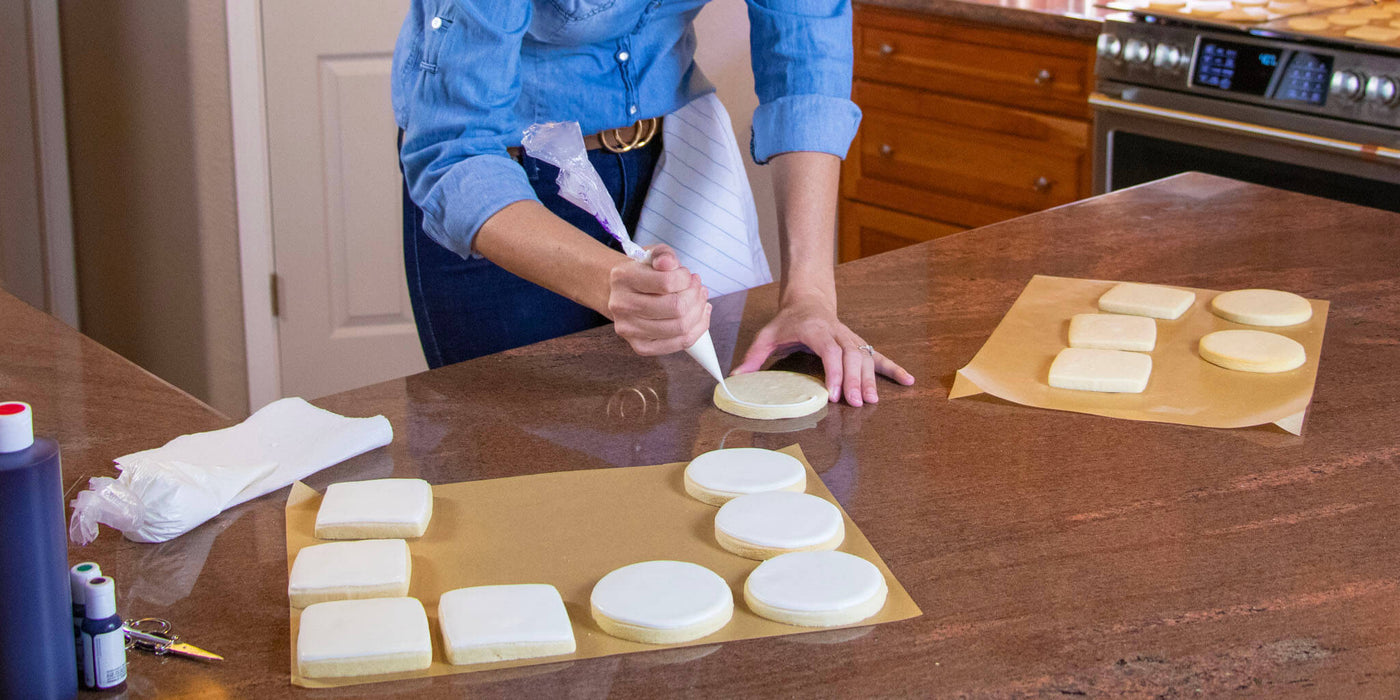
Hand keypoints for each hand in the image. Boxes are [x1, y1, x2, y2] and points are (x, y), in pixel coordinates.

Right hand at [606, 245, 710, 355]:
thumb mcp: (653, 255)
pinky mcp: (639, 346)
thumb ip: (663, 254)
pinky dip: (697, 330)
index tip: (687, 275)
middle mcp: (621, 305)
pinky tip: (700, 316)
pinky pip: (678, 343)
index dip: (686, 278)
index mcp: (623, 277)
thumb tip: (668, 263)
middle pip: (676, 308)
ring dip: (699, 312)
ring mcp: (628, 329)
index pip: (667, 282)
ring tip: (700, 300)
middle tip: (698, 288)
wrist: (621, 293)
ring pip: (680, 328)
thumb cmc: (643, 273)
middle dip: (696, 296)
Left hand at [732, 292, 913, 406]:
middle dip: (855, 380)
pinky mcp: (858, 343)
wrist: (808, 300)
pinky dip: (893, 368)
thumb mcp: (767, 335)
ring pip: (865, 356)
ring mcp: (850, 337)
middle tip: (857, 404)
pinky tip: (908, 380)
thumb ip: (753, 356)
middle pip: (851, 355)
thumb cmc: (787, 321)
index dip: (833, 372)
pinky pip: (877, 356)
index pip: (829, 351)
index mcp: (815, 330)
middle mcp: (837, 332)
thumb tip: (735, 378)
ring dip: (871, 379)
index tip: (833, 394)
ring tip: (872, 401)